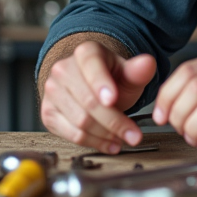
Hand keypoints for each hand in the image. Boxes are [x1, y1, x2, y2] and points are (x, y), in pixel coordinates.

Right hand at [39, 40, 156, 153]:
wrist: (93, 88)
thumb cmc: (112, 79)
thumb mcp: (128, 73)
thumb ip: (139, 71)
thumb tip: (148, 64)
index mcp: (85, 53)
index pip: (91, 66)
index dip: (101, 84)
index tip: (113, 99)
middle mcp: (63, 69)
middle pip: (88, 101)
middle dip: (114, 121)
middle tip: (134, 134)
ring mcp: (52, 91)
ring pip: (80, 121)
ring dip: (106, 135)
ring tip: (123, 138)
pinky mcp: (48, 113)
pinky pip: (71, 134)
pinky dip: (94, 142)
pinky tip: (109, 143)